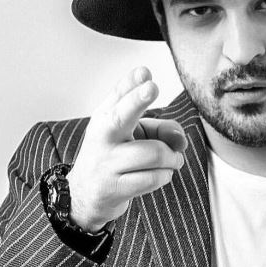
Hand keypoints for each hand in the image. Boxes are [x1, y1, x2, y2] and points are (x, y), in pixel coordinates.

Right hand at [66, 66, 187, 231]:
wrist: (84, 194)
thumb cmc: (116, 156)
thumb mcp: (135, 136)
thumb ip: (162, 129)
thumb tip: (180, 141)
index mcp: (105, 116)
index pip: (119, 94)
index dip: (132, 82)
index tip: (145, 72)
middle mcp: (103, 136)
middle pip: (122, 114)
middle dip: (139, 100)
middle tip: (152, 88)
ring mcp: (107, 163)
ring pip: (154, 153)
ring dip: (172, 158)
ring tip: (171, 160)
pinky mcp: (114, 188)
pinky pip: (154, 178)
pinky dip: (166, 175)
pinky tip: (160, 174)